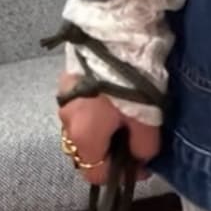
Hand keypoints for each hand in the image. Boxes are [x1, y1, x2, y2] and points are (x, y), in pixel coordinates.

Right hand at [57, 70, 160, 186]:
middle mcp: (65, 122)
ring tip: (125, 113)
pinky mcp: (67, 78)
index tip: (141, 164)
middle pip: (86, 149)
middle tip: (135, 136)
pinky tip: (112, 94)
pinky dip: (95, 107)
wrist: (115, 35)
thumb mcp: (147, 119)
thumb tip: (140, 159)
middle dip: (109, 149)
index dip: (120, 175)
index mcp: (83, 136)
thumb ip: (143, 147)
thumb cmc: (132, 82)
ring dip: (101, 127)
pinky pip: (80, 104)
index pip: (94, 174)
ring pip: (81, 125)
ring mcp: (63, 98)